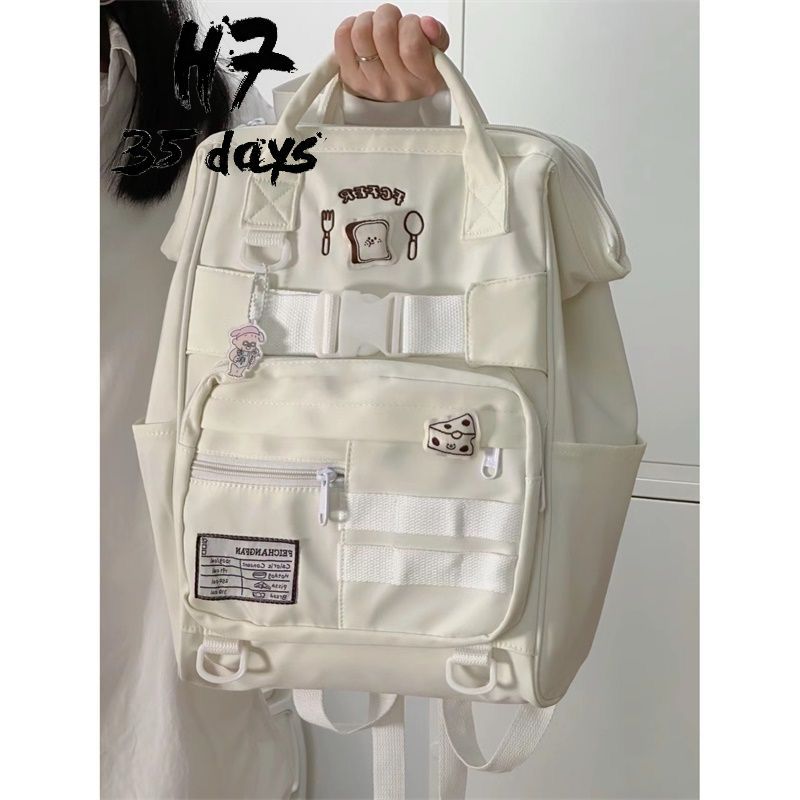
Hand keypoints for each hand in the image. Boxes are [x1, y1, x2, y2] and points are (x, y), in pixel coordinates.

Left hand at [335, 4, 449, 101]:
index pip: (412, 46)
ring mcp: (372, 85)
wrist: (393, 91)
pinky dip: (350, 26)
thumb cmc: (415, 69)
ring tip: (377, 27)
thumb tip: (428, 25)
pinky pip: (342, 38)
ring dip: (369, 20)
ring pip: (361, 33)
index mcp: (425, 81)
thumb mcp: (436, 53)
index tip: (411, 26)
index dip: (410, 25)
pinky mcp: (351, 79)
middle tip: (392, 23)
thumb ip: (437, 37)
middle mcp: (398, 87)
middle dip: (388, 16)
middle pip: (384, 33)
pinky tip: (363, 34)